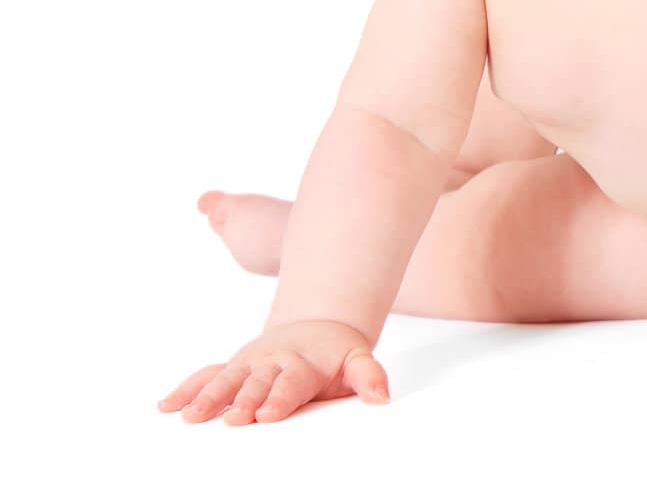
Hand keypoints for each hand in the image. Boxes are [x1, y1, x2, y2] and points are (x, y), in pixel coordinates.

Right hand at [157, 320, 388, 425]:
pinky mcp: (234, 367)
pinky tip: (166, 406)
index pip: (291, 383)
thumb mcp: (357, 360)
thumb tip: (382, 398)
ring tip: (189, 417)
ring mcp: (249, 363)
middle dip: (243, 400)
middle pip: (256, 382)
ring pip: (226, 379)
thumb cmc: (336, 354)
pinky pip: (207, 375)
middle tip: (230, 419)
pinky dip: (187, 388)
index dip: (279, 398)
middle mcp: (272, 362)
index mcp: (302, 364)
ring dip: (208, 397)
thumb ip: (369, 376)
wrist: (318, 326)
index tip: (267, 414)